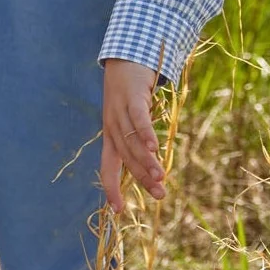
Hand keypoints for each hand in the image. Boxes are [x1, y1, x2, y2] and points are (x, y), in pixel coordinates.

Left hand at [99, 58, 165, 213]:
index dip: (111, 188)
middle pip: (126, 158)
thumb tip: (153, 166)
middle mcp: (111, 127)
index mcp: (110, 136)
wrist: (124, 59)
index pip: (108, 167)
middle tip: (160, 195)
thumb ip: (139, 142)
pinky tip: (155, 147)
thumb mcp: (131, 121)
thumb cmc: (130, 95)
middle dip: (142, 178)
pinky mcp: (132, 97)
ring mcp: (120, 111)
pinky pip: (138, 119)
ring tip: (161, 177)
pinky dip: (145, 133)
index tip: (118, 210)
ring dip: (147, 160)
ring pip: (132, 141)